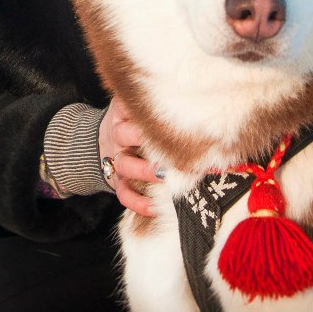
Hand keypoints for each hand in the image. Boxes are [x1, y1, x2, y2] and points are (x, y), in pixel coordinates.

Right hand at [98, 97, 159, 216]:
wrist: (108, 140)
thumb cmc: (143, 122)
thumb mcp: (146, 108)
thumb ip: (167, 106)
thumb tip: (204, 106)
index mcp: (125, 112)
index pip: (128, 107)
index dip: (144, 115)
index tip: (166, 121)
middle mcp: (117, 133)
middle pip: (121, 135)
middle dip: (143, 141)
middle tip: (166, 147)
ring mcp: (116, 157)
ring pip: (123, 164)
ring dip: (143, 171)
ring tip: (165, 177)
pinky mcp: (116, 180)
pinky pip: (122, 192)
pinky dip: (136, 201)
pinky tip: (153, 207)